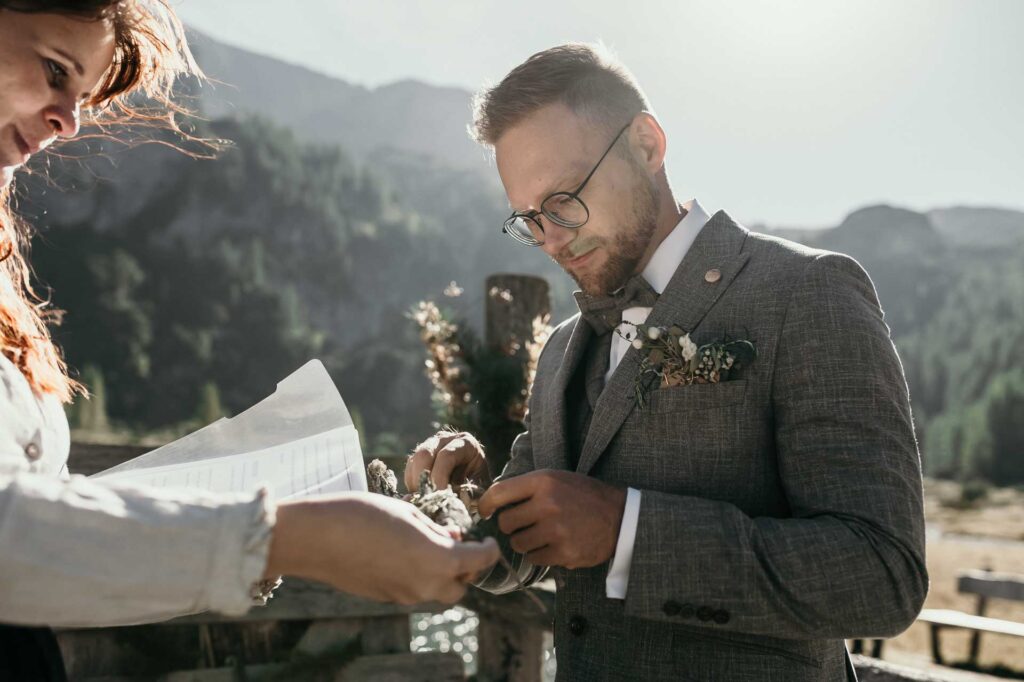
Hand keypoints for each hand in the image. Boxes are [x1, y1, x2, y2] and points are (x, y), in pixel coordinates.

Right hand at [266, 493, 498, 604]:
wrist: (317, 538)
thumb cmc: (364, 514)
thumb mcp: (408, 513)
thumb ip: (436, 529)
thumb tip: (453, 537)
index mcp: (439, 560)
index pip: (480, 561)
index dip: (489, 549)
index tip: (488, 541)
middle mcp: (426, 585)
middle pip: (460, 586)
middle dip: (465, 568)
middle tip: (458, 544)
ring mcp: (405, 595)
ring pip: (437, 591)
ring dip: (441, 573)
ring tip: (428, 544)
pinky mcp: (386, 597)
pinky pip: (414, 590)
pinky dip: (419, 576)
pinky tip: (403, 553)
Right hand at [405, 430, 491, 491]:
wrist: (474, 483)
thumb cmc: (480, 486)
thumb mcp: (482, 490)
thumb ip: (472, 495)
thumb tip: (453, 501)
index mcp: (465, 442)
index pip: (446, 456)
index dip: (440, 477)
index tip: (440, 495)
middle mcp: (445, 439)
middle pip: (425, 454)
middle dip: (424, 478)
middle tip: (429, 499)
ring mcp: (430, 445)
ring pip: (414, 461)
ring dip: (416, 483)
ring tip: (427, 499)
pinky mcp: (419, 457)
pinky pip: (409, 470)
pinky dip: (412, 485)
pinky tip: (423, 496)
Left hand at [478, 469, 626, 568]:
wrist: (620, 517)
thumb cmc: (583, 496)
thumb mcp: (557, 479)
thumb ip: (527, 488)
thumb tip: (490, 503)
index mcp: (543, 481)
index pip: (499, 493)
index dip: (485, 505)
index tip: (484, 512)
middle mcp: (547, 504)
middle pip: (506, 523)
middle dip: (512, 526)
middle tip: (526, 524)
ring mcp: (556, 530)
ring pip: (518, 544)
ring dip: (526, 542)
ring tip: (544, 534)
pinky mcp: (564, 553)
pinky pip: (535, 559)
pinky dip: (541, 555)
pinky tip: (556, 545)